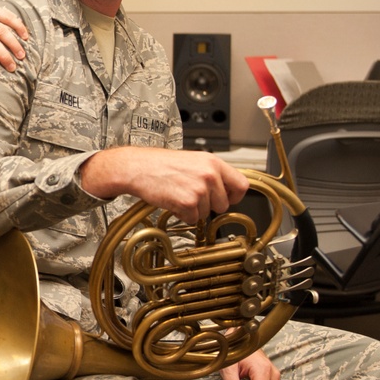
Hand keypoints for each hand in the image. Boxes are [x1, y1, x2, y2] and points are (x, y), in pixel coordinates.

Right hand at [78, 147, 248, 223]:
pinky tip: (172, 200)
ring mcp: (200, 190)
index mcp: (213, 162)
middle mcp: (210, 175)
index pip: (242, 185)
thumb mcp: (192, 160)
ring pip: (207, 213)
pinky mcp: (188, 203)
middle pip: (223, 204)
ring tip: (178, 194)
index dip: (234, 196)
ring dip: (193, 209)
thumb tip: (226, 189)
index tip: (226, 198)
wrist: (136, 167)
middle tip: (191, 195)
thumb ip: (211, 173)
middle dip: (208, 205)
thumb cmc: (159, 163)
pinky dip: (182, 214)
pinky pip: (192, 219)